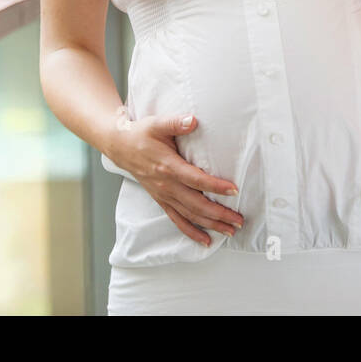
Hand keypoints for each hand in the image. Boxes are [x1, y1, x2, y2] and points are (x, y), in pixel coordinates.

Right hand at [106, 110, 243, 246]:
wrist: (121, 147)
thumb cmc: (141, 134)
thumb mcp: (157, 123)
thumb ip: (175, 123)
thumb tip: (193, 120)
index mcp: (168, 166)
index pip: (196, 180)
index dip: (215, 186)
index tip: (234, 190)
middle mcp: (166, 185)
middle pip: (196, 204)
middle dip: (219, 214)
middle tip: (239, 220)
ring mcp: (163, 195)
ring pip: (190, 215)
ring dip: (211, 225)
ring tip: (231, 231)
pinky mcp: (161, 200)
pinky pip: (177, 220)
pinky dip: (192, 232)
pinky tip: (206, 240)